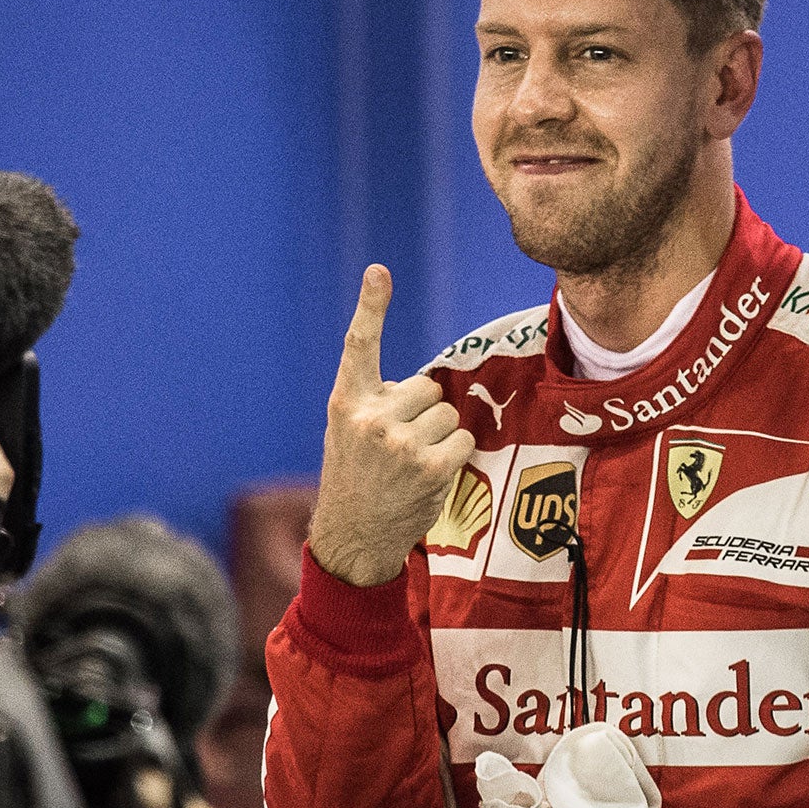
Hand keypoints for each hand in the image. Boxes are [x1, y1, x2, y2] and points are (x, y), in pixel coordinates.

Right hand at [307, 265, 475, 585]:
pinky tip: (430, 473)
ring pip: (447, 413)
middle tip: (399, 445)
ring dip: (439, 434)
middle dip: (422, 412)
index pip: (359, 345)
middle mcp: (370, 417)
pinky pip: (462, 438)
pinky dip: (454, 453)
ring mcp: (400, 443)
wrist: (353, 535)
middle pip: (427, 387)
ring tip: (412, 461)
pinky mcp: (429, 466)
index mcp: (346, 402)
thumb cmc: (356, 477)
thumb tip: (430, 386)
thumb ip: (378, 401)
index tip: (378, 272)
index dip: (371, 306)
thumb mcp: (348, 431)